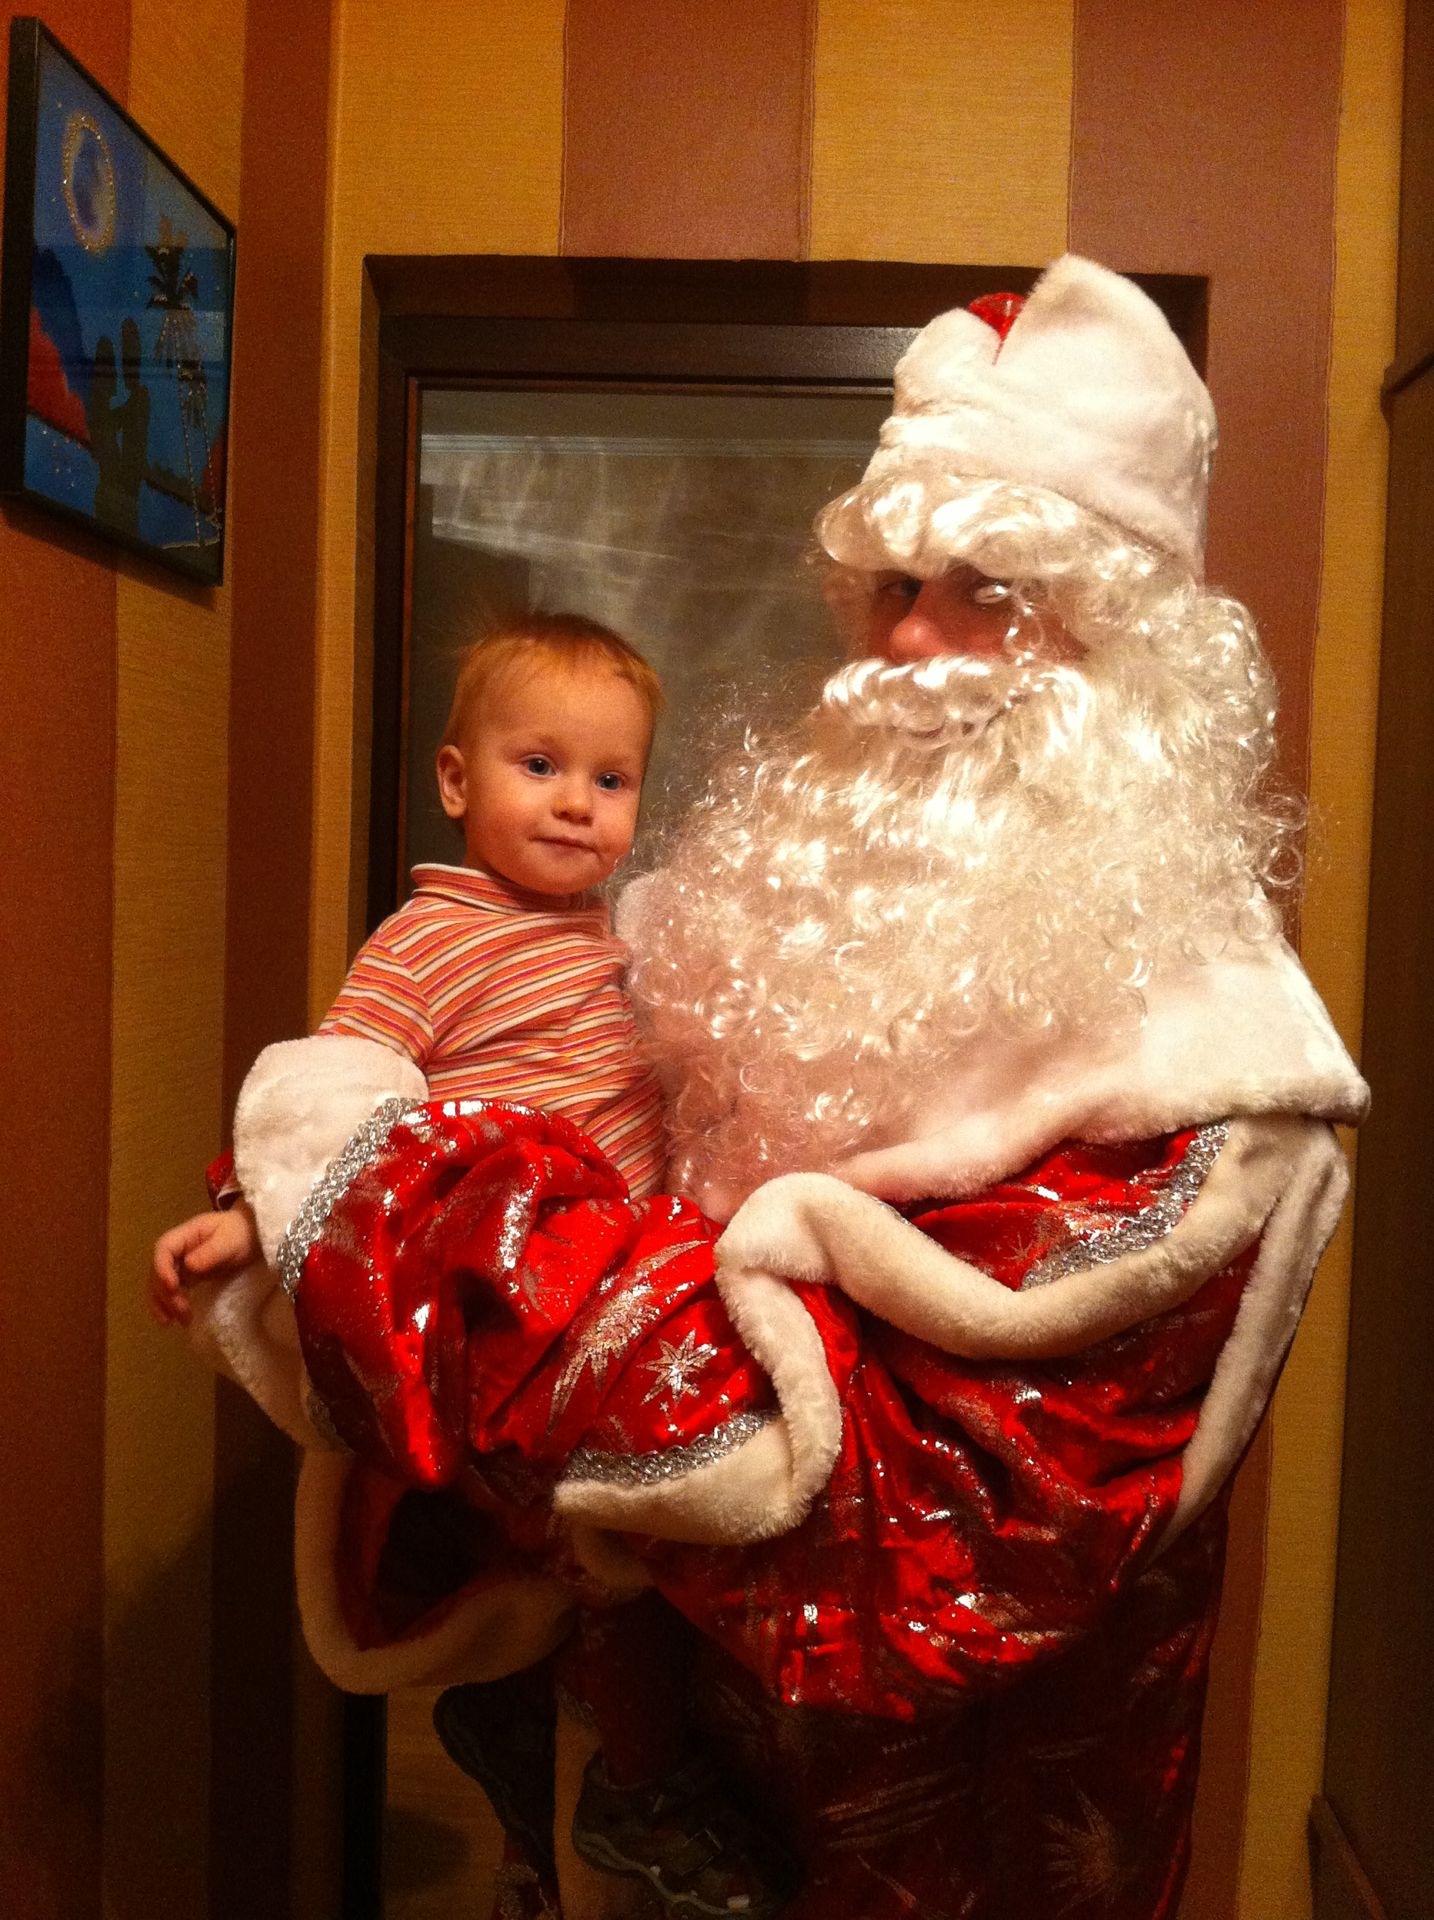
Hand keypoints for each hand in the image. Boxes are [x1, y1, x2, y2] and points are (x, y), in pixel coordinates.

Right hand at [148, 1203, 260, 1326]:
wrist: (251, 1237)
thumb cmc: (240, 1233)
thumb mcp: (229, 1241)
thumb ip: (210, 1252)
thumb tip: (189, 1265)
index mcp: (185, 1235)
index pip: (163, 1249)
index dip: (162, 1268)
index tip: (172, 1287)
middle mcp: (177, 1250)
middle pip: (158, 1271)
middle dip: (165, 1292)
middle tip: (182, 1310)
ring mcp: (180, 1264)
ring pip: (161, 1285)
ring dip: (164, 1304)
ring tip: (177, 1321)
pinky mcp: (186, 1277)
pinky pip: (172, 1292)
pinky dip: (169, 1306)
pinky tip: (173, 1320)